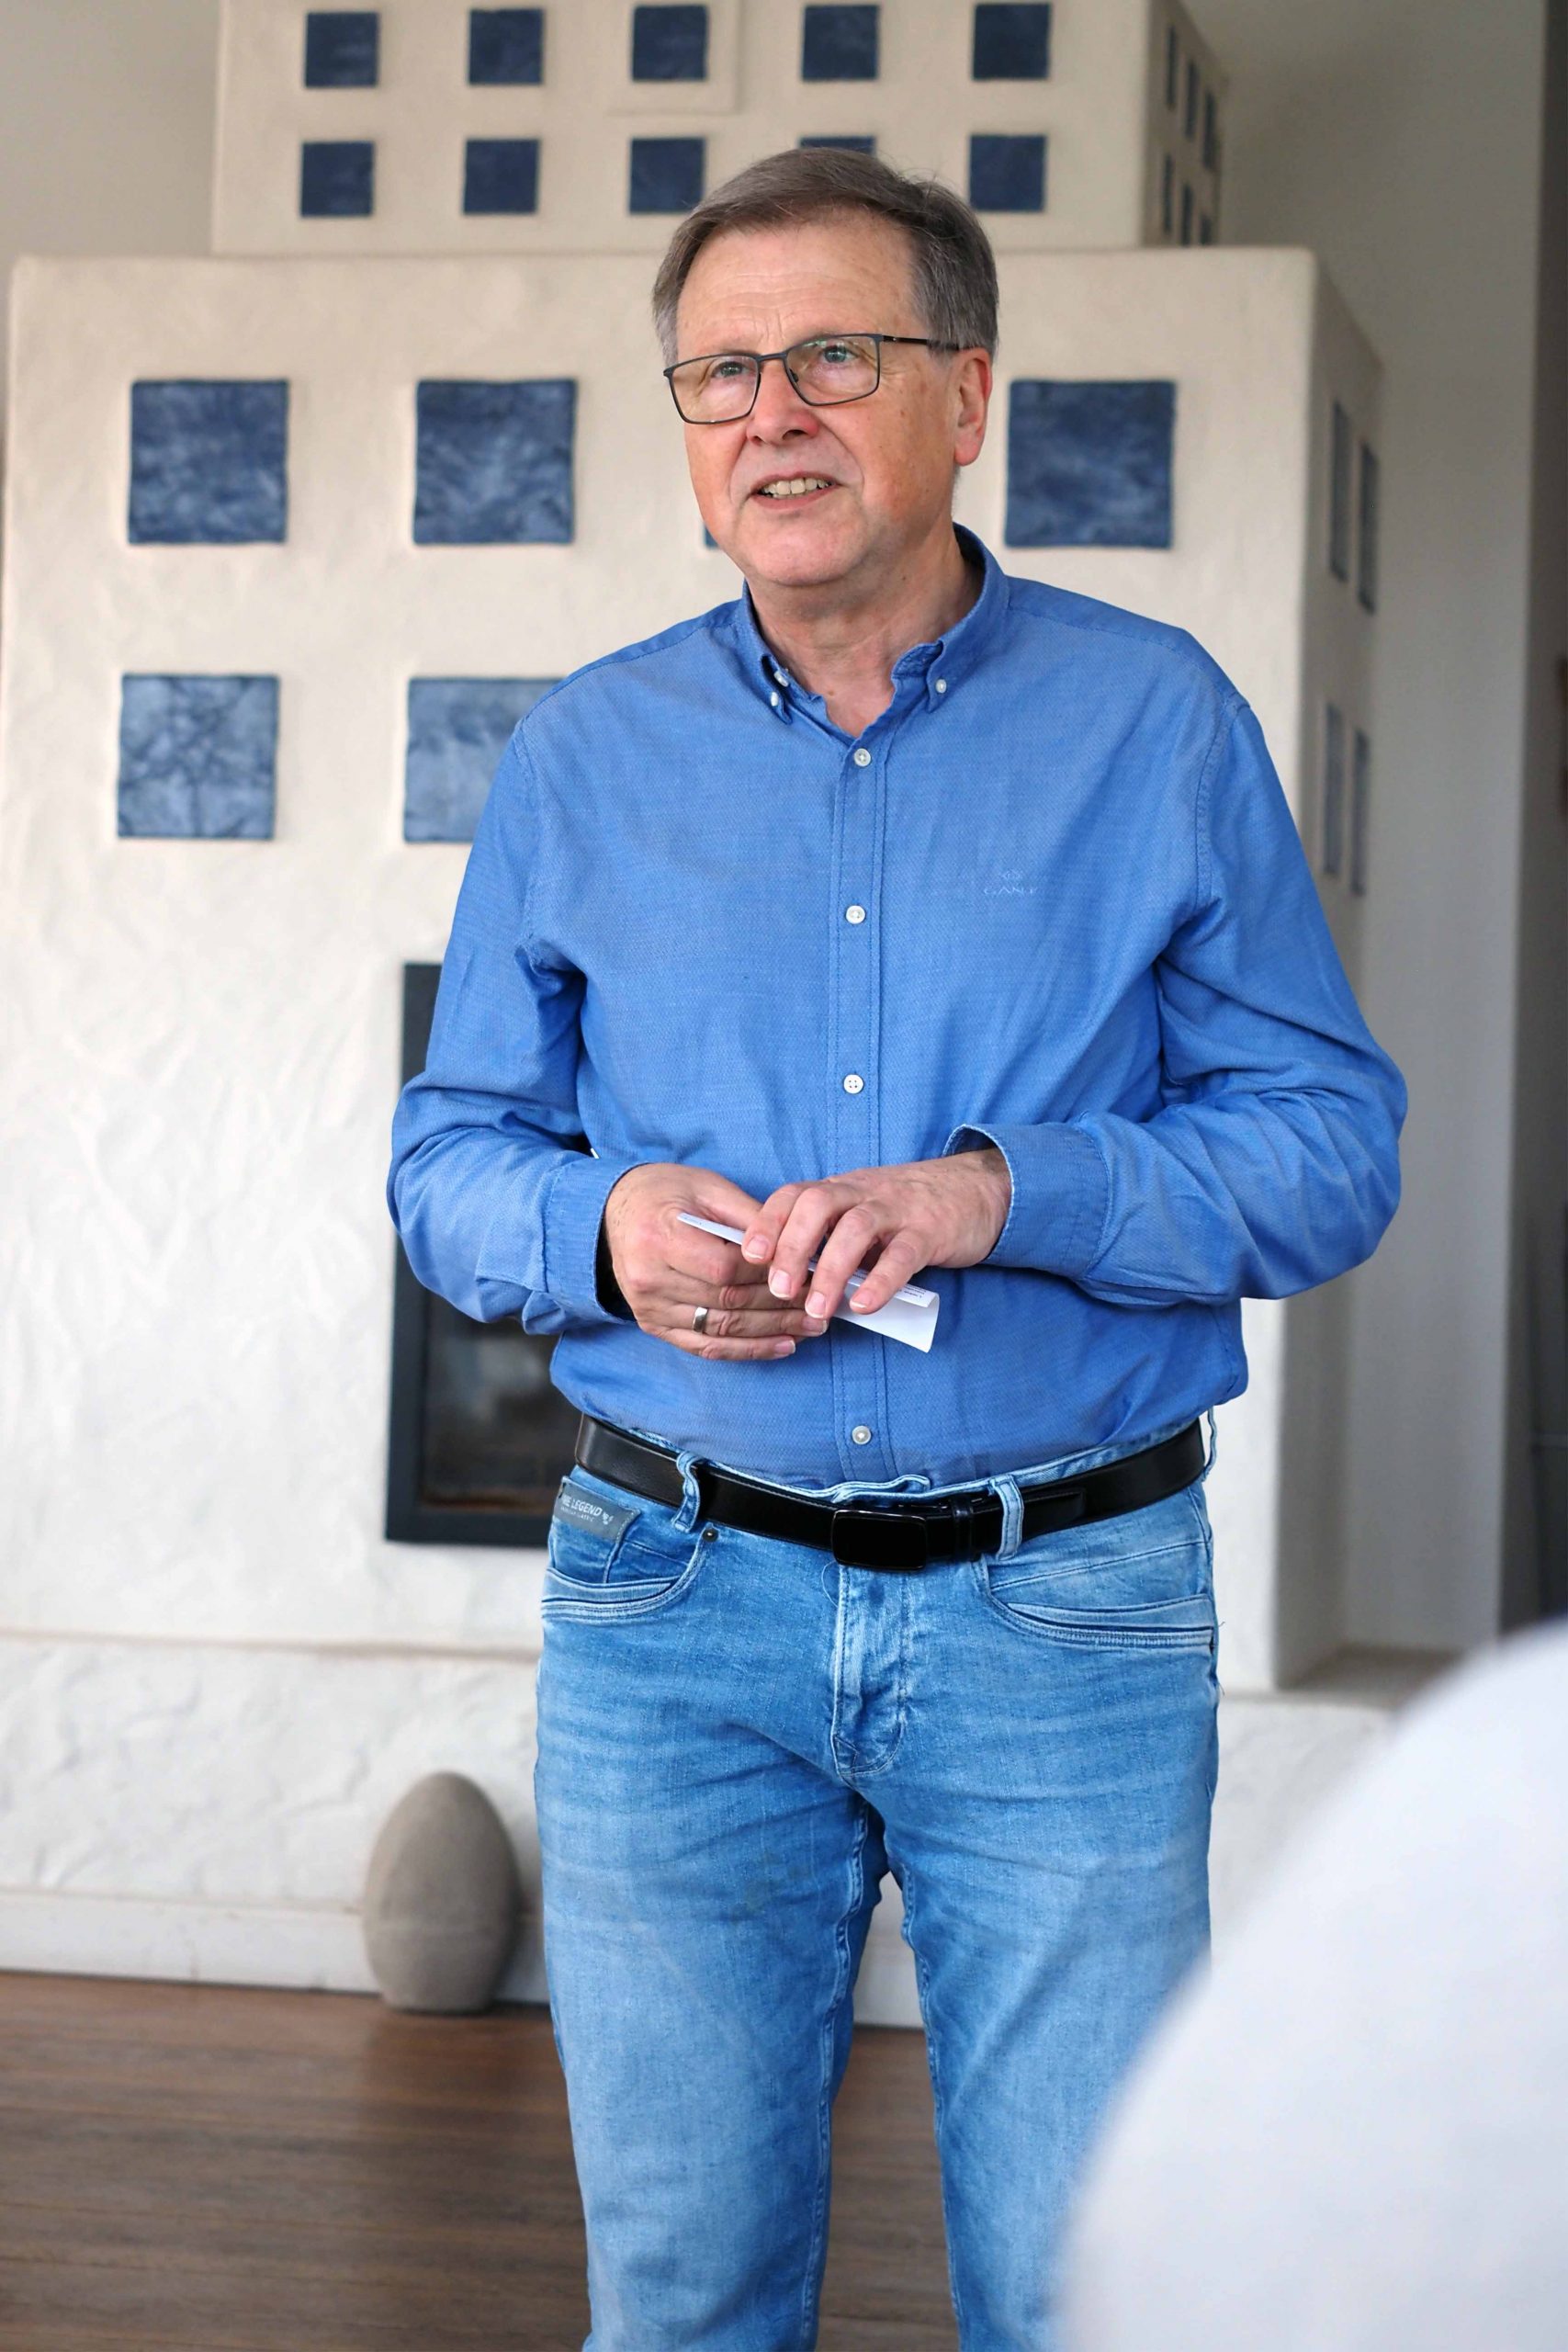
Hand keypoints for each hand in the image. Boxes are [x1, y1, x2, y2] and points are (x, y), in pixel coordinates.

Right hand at [601, 1163, 834, 1360]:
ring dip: (772, 1332)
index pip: (726, 1269)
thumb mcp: (707, 1187)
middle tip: (822, 1305)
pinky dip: (746, 1350)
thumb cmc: (664, 1192)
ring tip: (811, 1327)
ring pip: (721, 1330)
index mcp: (659, 1237)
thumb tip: (799, 1246)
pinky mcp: (653, 1324)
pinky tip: (781, 1345)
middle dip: (781, 1307)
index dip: (772, 1276)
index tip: (810, 1275)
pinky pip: (705, 1346)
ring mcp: (648, 1307)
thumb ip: (750, 1217)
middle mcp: (648, 1278)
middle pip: (727, 1302)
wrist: (612, 1212)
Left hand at [738, 1148, 1011, 1320]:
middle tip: (780, 1289)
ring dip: (831, 1270)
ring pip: (856, 1229)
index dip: (767, 1222)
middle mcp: (864, 1192)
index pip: (795, 1194)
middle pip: (817, 1205)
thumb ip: (831, 1241)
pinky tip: (865, 1306)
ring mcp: (898, 1209)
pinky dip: (881, 1280)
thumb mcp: (863, 1213)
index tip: (748, 1256)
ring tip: (818, 1309)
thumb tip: (791, 1283)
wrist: (977, 1190)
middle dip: (792, 1246)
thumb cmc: (909, 1210)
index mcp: (842, 1189)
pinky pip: (903, 1254)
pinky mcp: (930, 1231)